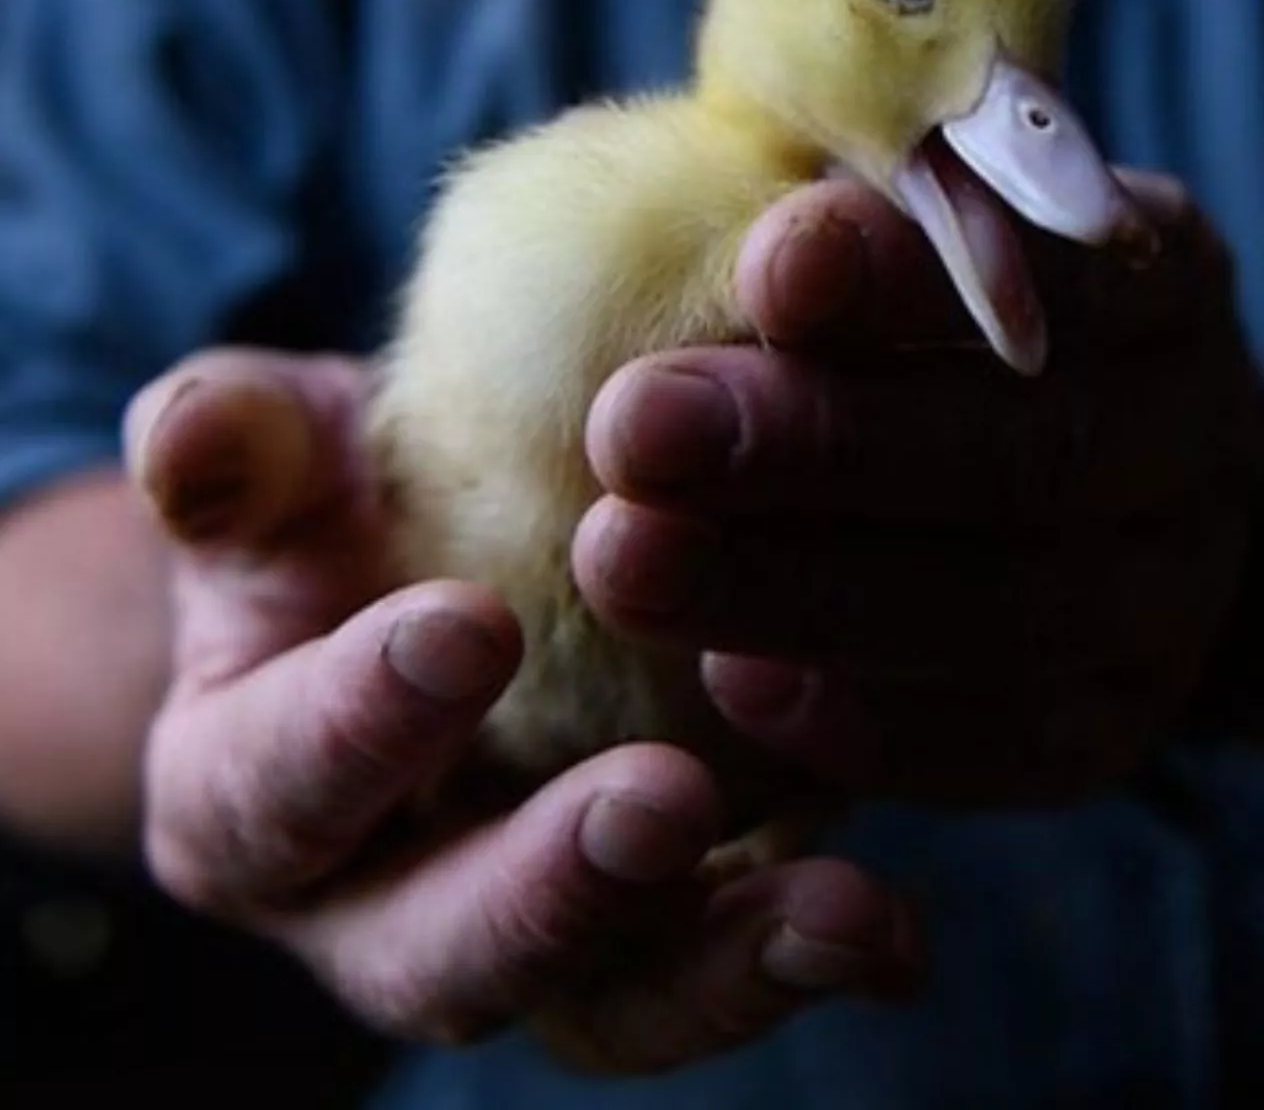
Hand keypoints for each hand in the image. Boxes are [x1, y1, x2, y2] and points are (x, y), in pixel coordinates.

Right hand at [125, 350, 919, 1070]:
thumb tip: (194, 440)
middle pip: (444, 951)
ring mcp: (527, 926)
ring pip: (607, 1001)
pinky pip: (715, 965)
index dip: (357, 725)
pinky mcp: (649, 921)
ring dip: (722, 966)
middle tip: (662, 802)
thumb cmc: (335, 510)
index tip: (470, 631)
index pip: (277, 786)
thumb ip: (230, 447)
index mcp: (252, 790)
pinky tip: (892, 926)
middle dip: (551, 890)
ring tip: (844, 916)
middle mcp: (378, 902)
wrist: (421, 574)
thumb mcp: (276, 461)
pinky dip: (800, 948)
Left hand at [577, 167, 1263, 806]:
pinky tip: (731, 685)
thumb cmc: (971, 340)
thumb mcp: (950, 244)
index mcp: (1163, 282)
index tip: (765, 266)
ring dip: (801, 590)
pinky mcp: (1119, 724)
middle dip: (817, 443)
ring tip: (626, 562)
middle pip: (1028, 454)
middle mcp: (1195, 440)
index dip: (911, 276)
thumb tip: (746, 247)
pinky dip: (867, 723)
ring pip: (1011, 610)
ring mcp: (1172, 598)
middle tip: (633, 431)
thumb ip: (875, 230)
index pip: (1064, 269)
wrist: (1121, 503)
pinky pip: (1011, 745)